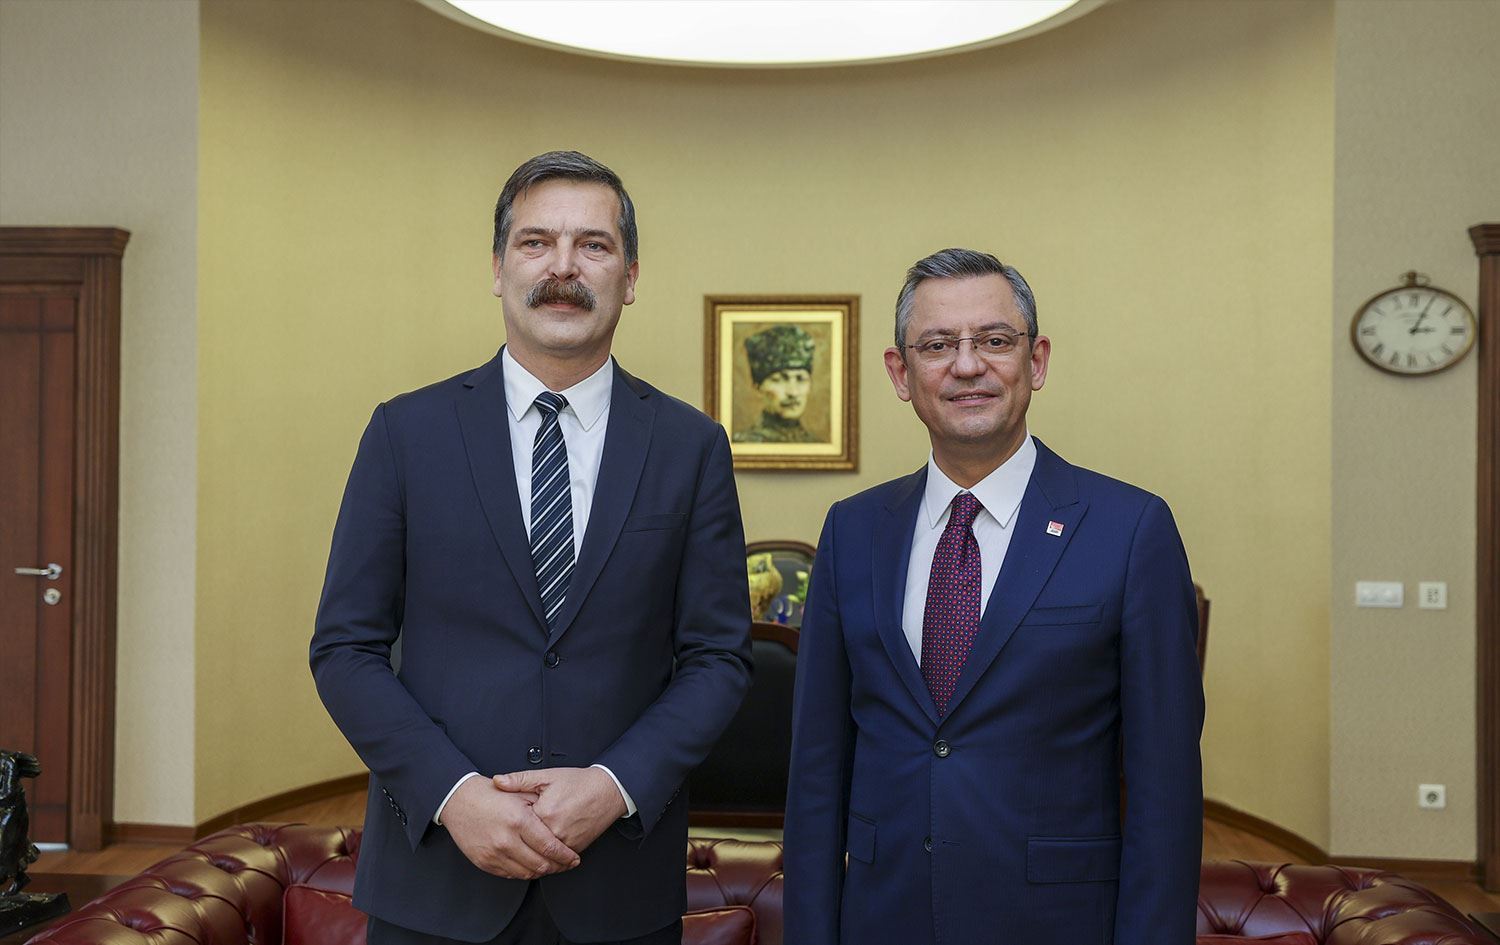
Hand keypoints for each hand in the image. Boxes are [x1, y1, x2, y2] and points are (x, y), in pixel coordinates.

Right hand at [440, 776, 578, 878]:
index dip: (566, 856)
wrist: (458, 800)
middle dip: (558, 867)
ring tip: (551, 866)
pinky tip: (531, 865)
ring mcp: (494, 854)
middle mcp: (506, 840)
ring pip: (526, 873)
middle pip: (540, 864)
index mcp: (519, 820)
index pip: (550, 847)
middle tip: (566, 864)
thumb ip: (541, 807)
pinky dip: (524, 872)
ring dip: (542, 872)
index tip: (574, 858)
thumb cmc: (489, 794)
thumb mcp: (520, 793)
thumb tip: (561, 821)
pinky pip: (510, 874)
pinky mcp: (484, 862)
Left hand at [493, 767, 626, 853]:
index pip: (517, 827)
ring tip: (518, 855)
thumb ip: (520, 780)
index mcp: (545, 812)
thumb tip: (497, 781)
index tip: (498, 826)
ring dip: (529, 859)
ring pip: (542, 858)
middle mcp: (556, 831)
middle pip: (527, 846)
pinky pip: (557, 862)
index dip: (506, 828)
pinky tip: (538, 858)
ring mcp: (567, 842)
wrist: (608, 791)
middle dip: (514, 847)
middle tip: (502, 845)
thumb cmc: (579, 782)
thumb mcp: (547, 776)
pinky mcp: (576, 849)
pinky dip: (547, 862)